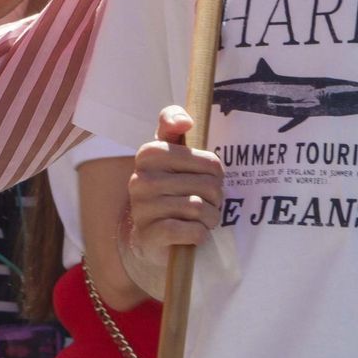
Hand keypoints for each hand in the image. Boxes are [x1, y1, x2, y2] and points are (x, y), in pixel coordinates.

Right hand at [125, 106, 223, 267]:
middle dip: (215, 199)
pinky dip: (200, 234)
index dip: (216, 175)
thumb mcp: (167, 154)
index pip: (210, 162)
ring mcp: (143, 207)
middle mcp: (141, 178)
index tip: (205, 179)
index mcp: (149, 153)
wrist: (147, 235)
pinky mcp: (150, 234)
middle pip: (208, 186)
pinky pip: (192, 231)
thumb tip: (185, 122)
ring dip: (209, 218)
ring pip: (200, 208)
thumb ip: (172, 126)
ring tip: (202, 218)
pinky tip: (193, 233)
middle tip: (206, 203)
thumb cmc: (166, 188)